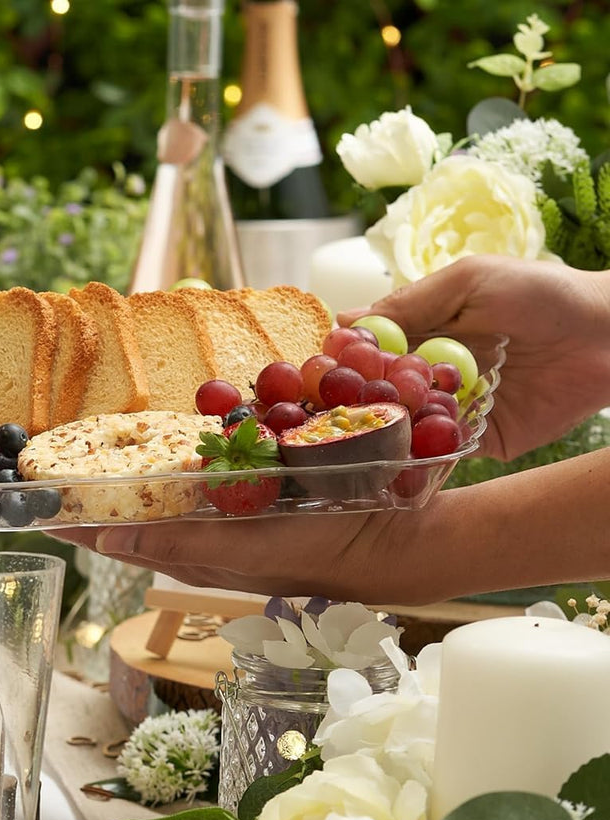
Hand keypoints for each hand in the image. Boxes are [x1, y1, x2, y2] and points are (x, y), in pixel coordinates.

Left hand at [51, 504, 447, 604]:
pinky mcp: (256, 517)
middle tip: (55, 476)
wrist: (395, 547)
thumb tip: (112, 537)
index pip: (118, 541)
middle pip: (134, 525)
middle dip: (93, 505)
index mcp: (197, 558)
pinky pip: (203, 498)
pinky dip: (178, 482)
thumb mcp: (249, 549)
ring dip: (130, 492)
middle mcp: (206, 549)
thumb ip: (183, 543)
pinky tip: (176, 462)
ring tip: (96, 467)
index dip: (75, 524)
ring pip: (166, 511)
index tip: (32, 503)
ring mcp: (231, 534)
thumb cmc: (322, 550)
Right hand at [339, 256, 609, 461]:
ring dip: (378, 431)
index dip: (343, 362)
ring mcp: (451, 410)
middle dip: (353, 401)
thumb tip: (343, 322)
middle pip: (378, 394)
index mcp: (424, 335)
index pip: (369, 353)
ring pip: (401, 428)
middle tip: (328, 409)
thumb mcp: (469, 282)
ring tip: (353, 436)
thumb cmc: (544, 294)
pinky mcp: (477, 442)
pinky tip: (390, 457)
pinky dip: (414, 458)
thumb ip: (410, 304)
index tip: (317, 370)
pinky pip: (437, 454)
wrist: (609, 335)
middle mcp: (431, 375)